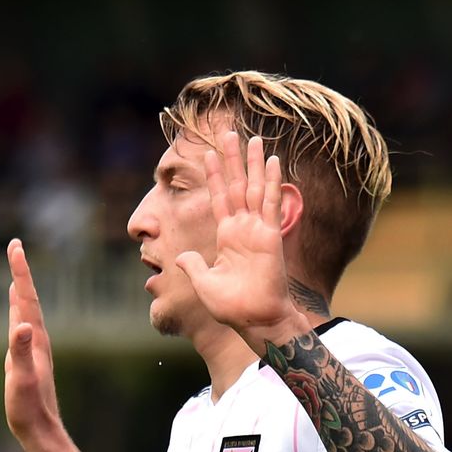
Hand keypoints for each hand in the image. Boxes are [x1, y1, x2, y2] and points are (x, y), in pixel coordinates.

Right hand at [5, 239, 60, 443]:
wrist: (40, 429)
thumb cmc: (28, 407)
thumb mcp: (20, 378)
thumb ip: (20, 352)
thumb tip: (21, 326)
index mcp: (35, 339)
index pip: (26, 298)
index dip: (20, 272)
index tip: (15, 246)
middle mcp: (37, 340)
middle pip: (28, 299)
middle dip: (20, 273)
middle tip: (15, 247)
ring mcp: (34, 350)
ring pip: (26, 312)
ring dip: (20, 291)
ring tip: (15, 274)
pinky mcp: (29, 360)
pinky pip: (23, 328)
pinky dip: (17, 313)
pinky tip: (16, 314)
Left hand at [176, 132, 306, 347]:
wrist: (255, 319)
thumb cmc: (232, 307)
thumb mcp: (204, 283)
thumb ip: (192, 266)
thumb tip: (179, 256)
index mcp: (226, 237)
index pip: (219, 199)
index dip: (214, 176)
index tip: (208, 153)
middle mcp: (242, 229)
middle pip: (236, 186)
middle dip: (232, 160)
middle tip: (229, 132)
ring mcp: (257, 230)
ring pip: (254, 188)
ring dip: (253, 163)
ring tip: (252, 138)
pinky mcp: (270, 236)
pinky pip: (269, 203)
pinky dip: (271, 182)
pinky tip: (273, 160)